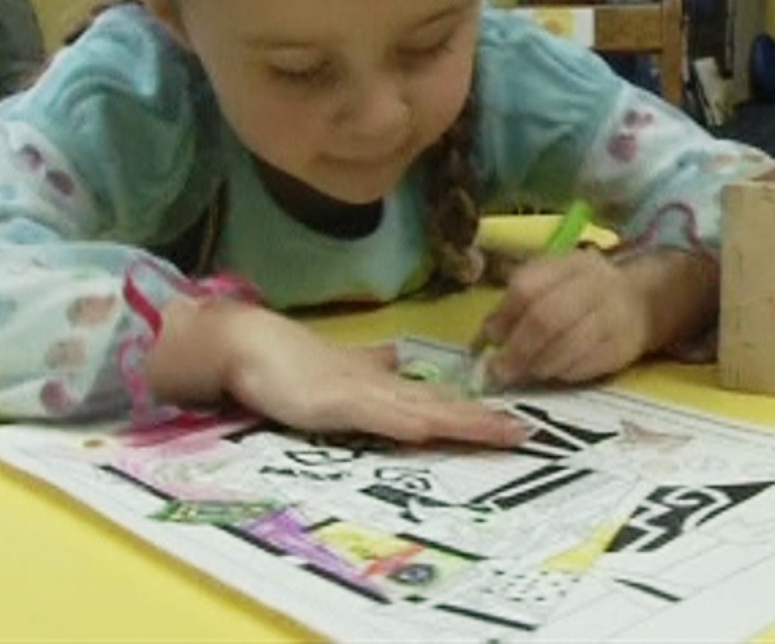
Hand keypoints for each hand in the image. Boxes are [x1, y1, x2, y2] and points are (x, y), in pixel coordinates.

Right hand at [183, 304, 526, 446]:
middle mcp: (382, 386)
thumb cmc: (288, 360)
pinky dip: (408, 421)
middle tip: (526, 431)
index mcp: (383, 383)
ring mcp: (362, 392)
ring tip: (501, 431)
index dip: (474, 410)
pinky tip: (433, 428)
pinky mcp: (337, 402)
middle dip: (484, 420)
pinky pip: (378, 415)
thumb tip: (396, 358)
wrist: (248, 342)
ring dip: (463, 421)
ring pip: (424, 409)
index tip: (511, 421)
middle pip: (443, 405)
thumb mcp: (338, 369)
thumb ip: (368, 364)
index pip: (438, 399)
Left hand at [479, 249, 650, 387]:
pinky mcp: (623, 347)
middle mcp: (593, 285)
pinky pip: (585, 365)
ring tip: (524, 373)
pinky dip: (562, 373)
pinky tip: (553, 374)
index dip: (504, 316)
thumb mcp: (554, 281)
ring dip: (538, 365)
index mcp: (567, 264)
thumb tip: (489, 334)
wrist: (643, 302)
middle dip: (518, 349)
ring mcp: (612, 316)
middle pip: (547, 318)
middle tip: (500, 370)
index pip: (528, 286)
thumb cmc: (583, 294)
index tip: (491, 338)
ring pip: (566, 346)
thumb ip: (520, 301)